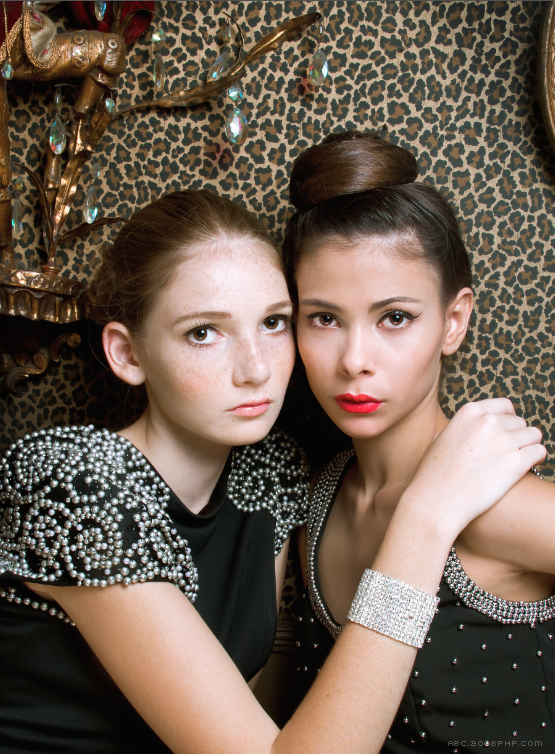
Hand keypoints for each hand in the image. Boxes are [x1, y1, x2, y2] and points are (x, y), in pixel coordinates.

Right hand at [401, 398, 544, 539]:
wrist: (436, 502)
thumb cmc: (434, 475)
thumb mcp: (440, 439)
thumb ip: (459, 428)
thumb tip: (468, 428)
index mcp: (470, 412)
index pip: (504, 406)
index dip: (508, 421)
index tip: (506, 434)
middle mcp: (488, 421)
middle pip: (519, 422)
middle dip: (516, 437)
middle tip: (506, 455)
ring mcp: (503, 441)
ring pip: (534, 435)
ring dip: (527, 447)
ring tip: (516, 462)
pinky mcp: (516, 463)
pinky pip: (540, 452)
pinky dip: (536, 460)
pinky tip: (524, 469)